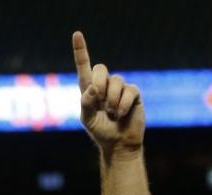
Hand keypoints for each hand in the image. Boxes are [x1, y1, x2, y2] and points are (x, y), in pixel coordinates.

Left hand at [73, 31, 144, 157]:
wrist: (119, 144)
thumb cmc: (101, 132)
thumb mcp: (88, 120)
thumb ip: (86, 104)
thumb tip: (93, 88)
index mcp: (89, 90)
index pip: (84, 67)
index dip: (81, 51)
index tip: (77, 34)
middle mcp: (104, 85)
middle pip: (100, 68)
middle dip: (99, 82)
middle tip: (99, 98)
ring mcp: (120, 88)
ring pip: (116, 81)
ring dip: (112, 101)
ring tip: (112, 114)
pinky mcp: (133, 94)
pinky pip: (129, 91)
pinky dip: (122, 105)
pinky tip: (121, 114)